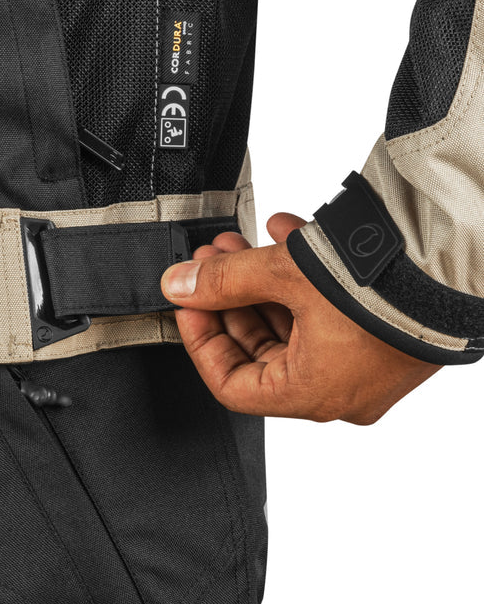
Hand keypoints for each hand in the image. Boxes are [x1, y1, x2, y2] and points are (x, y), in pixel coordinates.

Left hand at [160, 213, 441, 422]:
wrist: (451, 259)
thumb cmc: (380, 285)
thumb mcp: (286, 276)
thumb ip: (224, 281)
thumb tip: (178, 283)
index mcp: (312, 394)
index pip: (232, 385)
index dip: (201, 341)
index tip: (187, 304)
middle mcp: (338, 389)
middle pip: (260, 349)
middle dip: (229, 298)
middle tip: (210, 263)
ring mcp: (362, 363)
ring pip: (292, 326)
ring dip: (260, 283)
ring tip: (238, 243)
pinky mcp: (378, 334)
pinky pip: (324, 313)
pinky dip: (299, 277)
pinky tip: (285, 235)